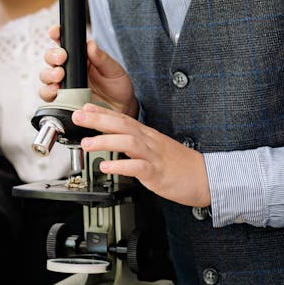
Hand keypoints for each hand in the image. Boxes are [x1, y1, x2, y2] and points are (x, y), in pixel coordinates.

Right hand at [40, 26, 137, 115]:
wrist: (119, 109)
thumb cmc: (117, 87)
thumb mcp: (114, 70)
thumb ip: (102, 59)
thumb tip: (91, 45)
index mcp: (80, 57)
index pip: (64, 42)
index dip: (56, 34)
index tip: (55, 32)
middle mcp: (68, 69)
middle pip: (50, 58)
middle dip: (52, 56)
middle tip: (62, 58)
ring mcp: (63, 85)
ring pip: (45, 76)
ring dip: (49, 74)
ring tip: (59, 75)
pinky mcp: (61, 100)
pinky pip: (47, 95)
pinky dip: (48, 92)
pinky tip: (56, 91)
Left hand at [71, 105, 210, 206]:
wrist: (206, 178)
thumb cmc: (179, 164)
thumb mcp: (155, 148)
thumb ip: (136, 143)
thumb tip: (116, 140)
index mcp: (147, 135)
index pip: (122, 118)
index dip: (102, 111)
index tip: (84, 107)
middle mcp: (149, 142)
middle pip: (122, 124)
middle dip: (97, 119)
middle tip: (77, 117)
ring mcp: (154, 156)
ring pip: (128, 142)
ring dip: (105, 141)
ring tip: (87, 144)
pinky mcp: (157, 173)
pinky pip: (137, 168)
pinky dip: (121, 167)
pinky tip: (106, 167)